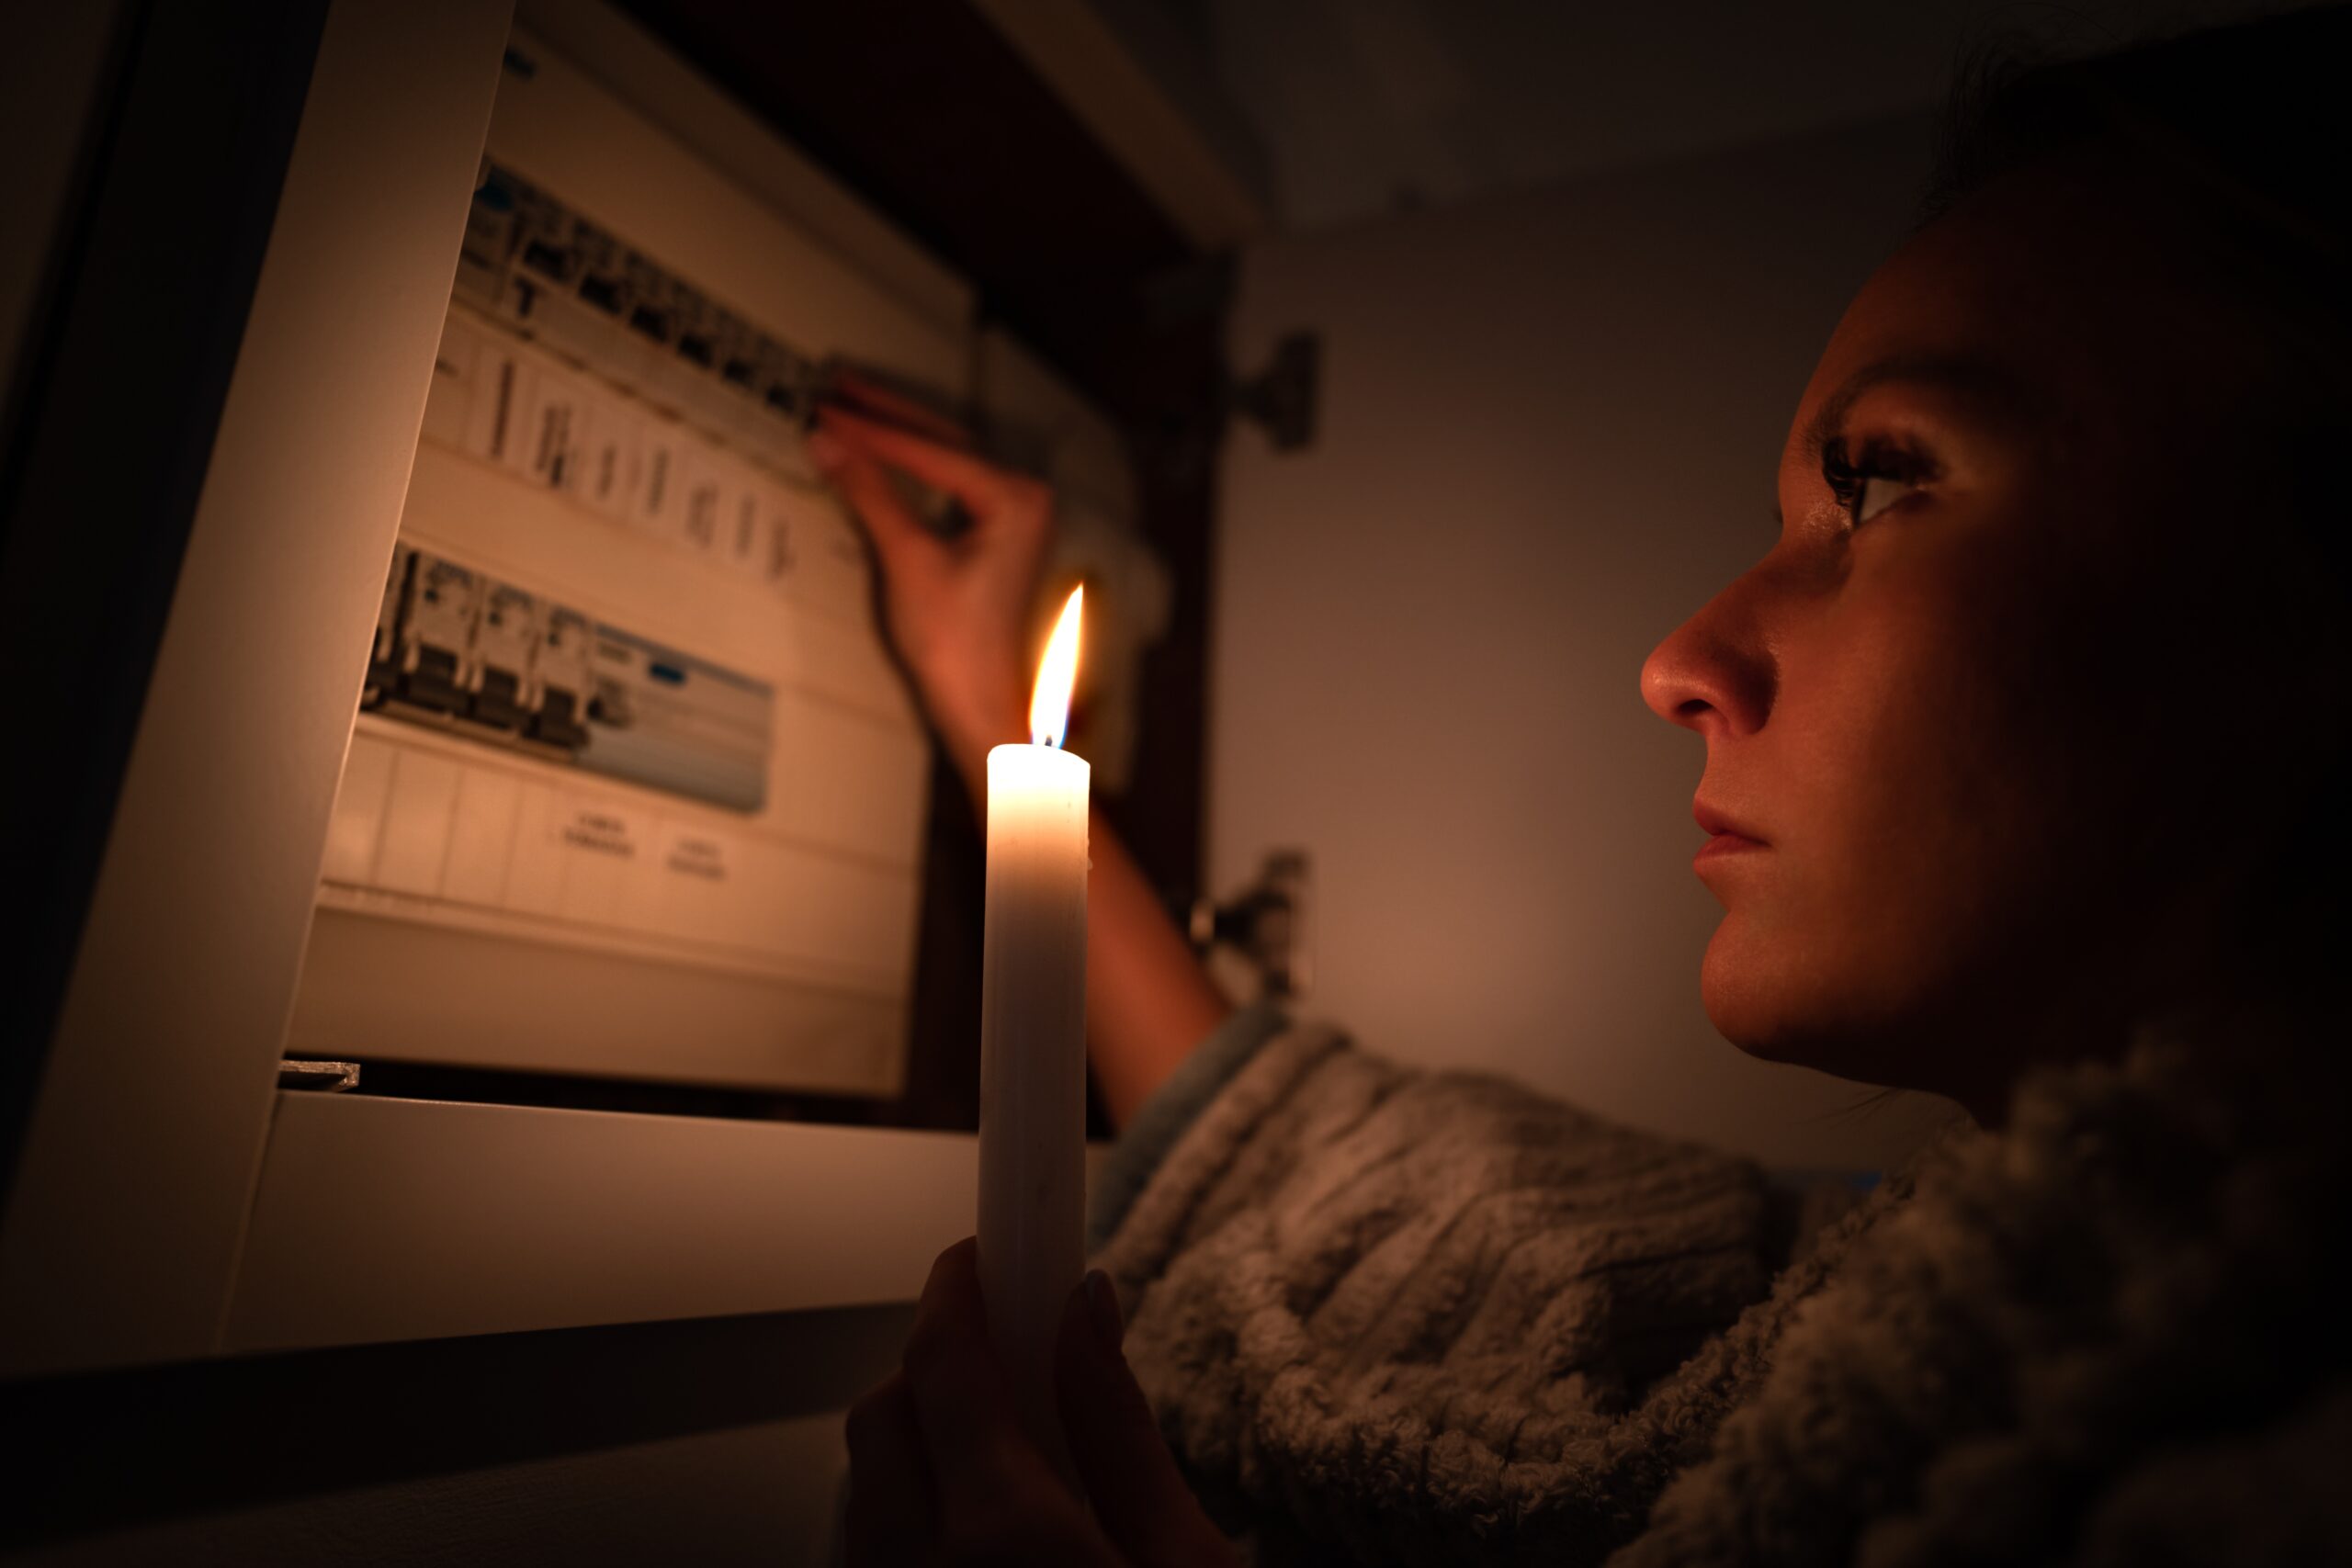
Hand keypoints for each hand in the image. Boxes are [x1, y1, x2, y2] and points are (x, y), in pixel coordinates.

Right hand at [808, 394, 1052, 788]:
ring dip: (899, 434)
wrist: (978, 703)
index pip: (931, 450)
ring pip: (947, 458)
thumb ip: (869, 493)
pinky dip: (913, 467)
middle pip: (944, 441)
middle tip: (835, 387)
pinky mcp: (1000, 535)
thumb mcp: (907, 559)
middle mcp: (1026, 497)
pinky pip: (951, 483)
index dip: (873, 429)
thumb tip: (827, 441)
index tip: (826, 409)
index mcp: (1015, 498)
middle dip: (887, 415)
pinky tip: (882, 452)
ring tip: (851, 406)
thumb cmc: (954, 642)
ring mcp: (1016, 516)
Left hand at [844, 1238, 1239, 1567]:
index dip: (957, 1286)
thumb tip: (1085, 1310)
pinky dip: (910, 1518)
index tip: (983, 1250)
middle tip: (1012, 1368)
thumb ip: (1120, 1433)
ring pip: (865, 1487)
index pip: (943, 1361)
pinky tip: (981, 1540)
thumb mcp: (1185, 1561)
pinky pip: (871, 1549)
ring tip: (1008, 1467)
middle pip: (882, 1414)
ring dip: (919, 1449)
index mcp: (1004, 1536)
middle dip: (936, 1369)